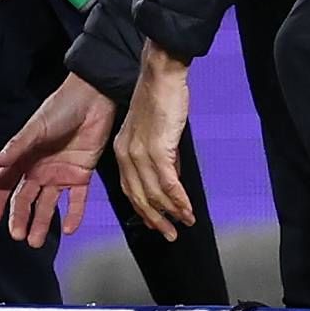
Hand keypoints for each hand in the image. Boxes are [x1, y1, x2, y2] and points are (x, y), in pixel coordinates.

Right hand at [0, 74, 116, 247]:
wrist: (93, 100)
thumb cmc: (60, 109)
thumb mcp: (37, 128)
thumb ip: (16, 147)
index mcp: (24, 157)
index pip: (5, 184)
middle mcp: (40, 169)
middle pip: (25, 199)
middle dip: (20, 218)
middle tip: (18, 236)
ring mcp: (60, 174)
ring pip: (48, 205)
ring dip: (42, 223)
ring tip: (35, 242)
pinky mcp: (82, 175)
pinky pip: (77, 200)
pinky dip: (74, 215)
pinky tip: (69, 230)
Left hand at [113, 44, 196, 239]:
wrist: (161, 76)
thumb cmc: (160, 99)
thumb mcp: (153, 132)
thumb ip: (159, 156)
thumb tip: (171, 177)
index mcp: (121, 150)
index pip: (129, 188)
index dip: (143, 209)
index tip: (154, 223)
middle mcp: (126, 155)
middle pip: (139, 197)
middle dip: (156, 219)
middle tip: (170, 234)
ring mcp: (140, 153)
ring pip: (154, 194)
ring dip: (171, 212)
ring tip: (185, 224)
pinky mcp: (157, 149)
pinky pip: (168, 183)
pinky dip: (179, 199)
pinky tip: (188, 210)